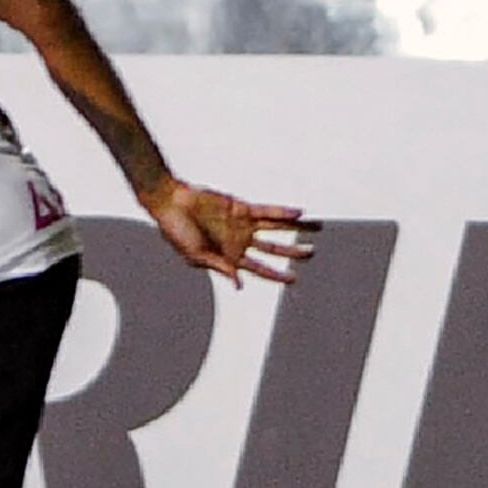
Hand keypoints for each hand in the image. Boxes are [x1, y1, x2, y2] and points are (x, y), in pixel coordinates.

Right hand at [144, 179, 318, 286]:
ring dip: (296, 228)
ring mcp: (242, 224)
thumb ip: (220, 268)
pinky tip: (298, 213)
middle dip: (293, 253)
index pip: (259, 270)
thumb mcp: (196, 256)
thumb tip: (239, 284)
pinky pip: (267, 211)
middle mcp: (239, 242)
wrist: (170, 203)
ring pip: (276, 228)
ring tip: (317, 227)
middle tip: (311, 253)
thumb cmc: (176, 231)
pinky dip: (283, 212)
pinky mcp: (240, 207)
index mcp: (229, 258)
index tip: (293, 279)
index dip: (277, 275)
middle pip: (274, 250)